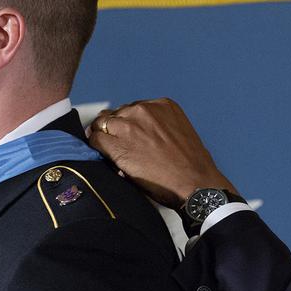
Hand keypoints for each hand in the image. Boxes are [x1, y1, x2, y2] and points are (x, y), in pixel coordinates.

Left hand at [87, 98, 238, 208]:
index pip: (133, 109)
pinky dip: (96, 147)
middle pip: (117, 114)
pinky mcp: (118, 145)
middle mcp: (144, 110)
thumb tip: (141, 136)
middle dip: (116, 129)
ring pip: (102, 124)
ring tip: (109, 152)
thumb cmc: (191, 167)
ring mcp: (129, 126)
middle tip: (118, 145)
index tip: (128, 135)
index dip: (128, 123)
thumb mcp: (179, 133)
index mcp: (162, 105)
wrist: (195, 185)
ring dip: (104, 137)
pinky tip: (103, 157)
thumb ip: (160, 127)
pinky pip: (96, 140)